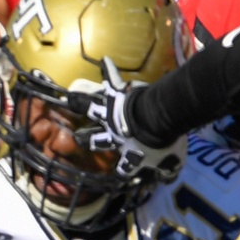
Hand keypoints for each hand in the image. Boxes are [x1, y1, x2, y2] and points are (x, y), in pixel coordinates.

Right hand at [84, 63, 184, 180]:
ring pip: (94, 111)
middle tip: (78, 139)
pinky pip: (113, 81)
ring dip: (81, 104)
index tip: (123, 172)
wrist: (158, 120)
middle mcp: (116, 136)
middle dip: (87, 140)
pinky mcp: (120, 97)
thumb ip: (168, 169)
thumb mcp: (170, 161)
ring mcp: (115, 116)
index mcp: (130, 155)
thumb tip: (169, 179)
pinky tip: (104, 60)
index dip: (124, 171)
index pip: (126, 167)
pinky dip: (109, 70)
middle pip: (98, 141)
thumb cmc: (164, 142)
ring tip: (69, 99)